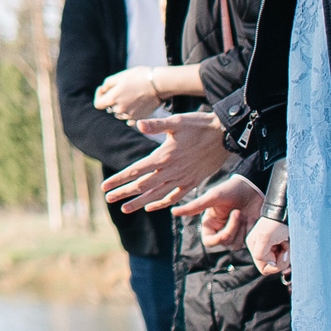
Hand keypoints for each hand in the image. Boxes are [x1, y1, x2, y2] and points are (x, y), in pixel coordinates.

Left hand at [94, 67, 165, 123]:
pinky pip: (129, 119)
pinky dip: (128, 114)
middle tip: (119, 90)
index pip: (97, 104)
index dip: (99, 96)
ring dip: (120, 107)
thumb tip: (103, 90)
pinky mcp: (139, 118)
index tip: (104, 89)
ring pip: (119, 114)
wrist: (159, 84)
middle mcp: (119, 110)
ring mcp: (130, 115)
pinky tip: (133, 105)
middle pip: (109, 108)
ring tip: (129, 96)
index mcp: (112, 99)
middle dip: (111, 100)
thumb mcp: (119, 76)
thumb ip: (107, 84)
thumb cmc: (139, 77)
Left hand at [100, 113, 223, 212]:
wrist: (226, 135)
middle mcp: (172, 171)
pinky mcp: (193, 182)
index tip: (105, 186)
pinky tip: (152, 207)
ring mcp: (183, 179)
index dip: (119, 179)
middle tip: (108, 199)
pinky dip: (162, 203)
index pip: (136, 171)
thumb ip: (156, 125)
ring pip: (157, 195)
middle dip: (124, 192)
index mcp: (164, 156)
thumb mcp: (177, 121)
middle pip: (143, 186)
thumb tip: (139, 124)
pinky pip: (175, 197)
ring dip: (139, 202)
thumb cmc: (200, 125)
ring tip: (125, 208)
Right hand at [173, 173, 263, 249]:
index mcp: (210, 223)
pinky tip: (251, 218)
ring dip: (242, 229)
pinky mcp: (247, 232)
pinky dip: (250, 231)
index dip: (217, 240)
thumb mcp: (212, 197)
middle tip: (238, 212)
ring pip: (236, 244)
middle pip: (225, 242)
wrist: (252, 186)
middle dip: (232, 229)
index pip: (209, 242)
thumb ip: (194, 207)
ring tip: (244, 214)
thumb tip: (172, 211)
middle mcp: (221, 230)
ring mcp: (235, 232)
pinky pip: (248, 241)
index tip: (225, 232)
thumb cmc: (230, 190)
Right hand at [248, 216, 290, 278]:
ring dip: (286, 253)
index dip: (275, 264)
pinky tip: (287, 241)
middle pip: (272, 267)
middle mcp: (259, 248)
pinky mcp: (278, 244)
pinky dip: (288, 249)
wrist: (287, 212)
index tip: (280, 251)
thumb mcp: (265, 237)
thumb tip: (271, 264)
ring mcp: (269, 246)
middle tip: (284, 245)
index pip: (264, 269)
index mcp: (253, 246)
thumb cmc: (277, 223)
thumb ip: (260, 254)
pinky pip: (283, 256)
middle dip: (281, 258)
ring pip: (279, 262)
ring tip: (286, 241)